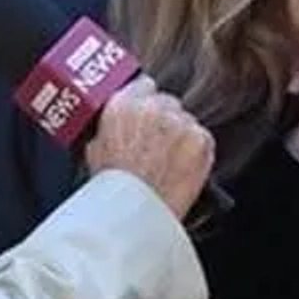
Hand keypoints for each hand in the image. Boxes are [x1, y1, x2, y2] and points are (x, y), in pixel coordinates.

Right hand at [83, 76, 215, 217]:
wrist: (136, 213)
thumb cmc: (113, 190)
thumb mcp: (95, 150)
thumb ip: (110, 127)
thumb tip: (118, 125)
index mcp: (122, 105)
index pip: (143, 85)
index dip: (145, 102)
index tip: (147, 116)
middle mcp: (153, 108)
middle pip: (168, 102)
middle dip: (164, 120)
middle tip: (157, 144)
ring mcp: (180, 123)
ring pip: (187, 120)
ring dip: (181, 136)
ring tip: (169, 162)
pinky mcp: (201, 140)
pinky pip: (203, 138)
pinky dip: (197, 151)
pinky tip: (183, 169)